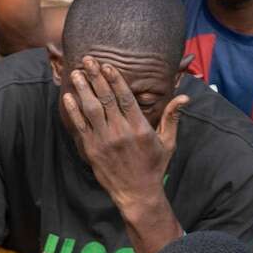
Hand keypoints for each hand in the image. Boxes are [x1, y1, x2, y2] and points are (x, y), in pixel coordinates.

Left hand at [62, 57, 186, 209]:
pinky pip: (79, 126)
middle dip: (96, 78)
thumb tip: (184, 97)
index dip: (115, 80)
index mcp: (139, 127)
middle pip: (106, 98)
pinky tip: (68, 96)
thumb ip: (172, 117)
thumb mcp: (168, 141)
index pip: (125, 98)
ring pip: (90, 109)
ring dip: (82, 89)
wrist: (136, 192)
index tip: (108, 65)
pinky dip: (73, 110)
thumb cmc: (153, 165)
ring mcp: (104, 140)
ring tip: (76, 72)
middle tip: (88, 60)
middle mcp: (120, 132)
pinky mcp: (91, 149)